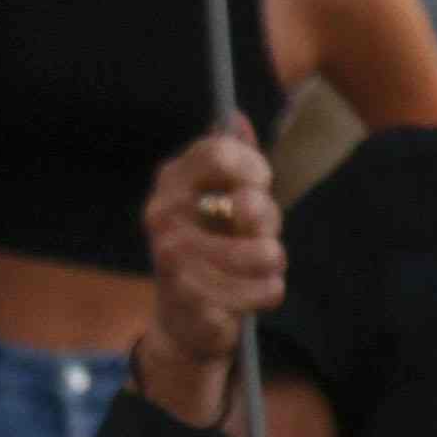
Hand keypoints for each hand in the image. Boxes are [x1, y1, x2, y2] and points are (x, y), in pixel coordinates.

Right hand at [139, 126, 283, 395]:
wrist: (183, 319)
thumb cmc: (209, 247)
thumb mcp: (220, 198)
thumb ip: (232, 158)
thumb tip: (235, 117)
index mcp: (171, 182)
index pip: (219, 151)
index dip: (253, 166)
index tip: (260, 182)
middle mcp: (164, 217)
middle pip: (252, 203)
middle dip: (270, 220)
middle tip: (258, 232)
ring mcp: (175, 259)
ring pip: (268, 252)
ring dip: (273, 260)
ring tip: (257, 264)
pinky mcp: (195, 300)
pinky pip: (267, 289)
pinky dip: (268, 292)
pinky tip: (249, 295)